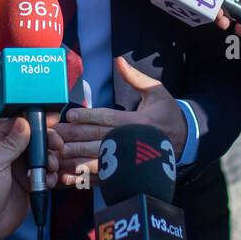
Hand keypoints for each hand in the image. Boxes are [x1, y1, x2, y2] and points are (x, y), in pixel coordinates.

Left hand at [0, 115, 63, 239]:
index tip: (52, 117)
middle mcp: (10, 153)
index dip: (34, 119)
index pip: (17, 124)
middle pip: (34, 137)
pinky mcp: (30, 182)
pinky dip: (51, 175)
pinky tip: (50, 181)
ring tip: (52, 167)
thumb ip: (10, 144)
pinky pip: (45, 173)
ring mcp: (21, 168)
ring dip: (51, 158)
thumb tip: (24, 122)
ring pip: (42, 154)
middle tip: (58, 145)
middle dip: (47, 140)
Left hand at [60, 57, 185, 182]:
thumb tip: (119, 60)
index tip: (71, 115)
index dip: (90, 116)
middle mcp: (131, 143)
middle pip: (98, 140)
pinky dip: (84, 178)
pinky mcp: (125, 173)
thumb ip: (136, 78)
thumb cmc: (168, 114)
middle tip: (54, 135)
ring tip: (56, 154)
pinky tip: (67, 177)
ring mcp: (128, 161)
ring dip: (75, 158)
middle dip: (74, 138)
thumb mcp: (157, 92)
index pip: (109, 118)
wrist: (186, 142)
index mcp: (137, 123)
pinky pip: (101, 178)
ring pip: (97, 161)